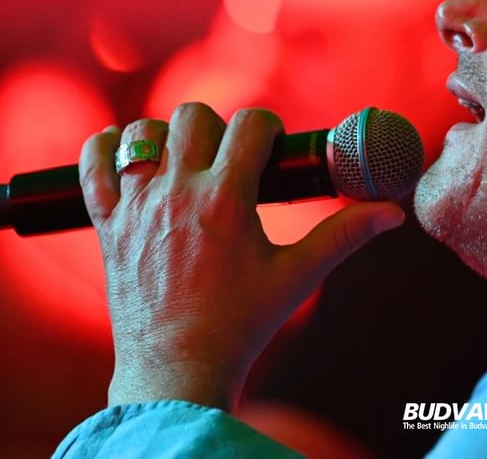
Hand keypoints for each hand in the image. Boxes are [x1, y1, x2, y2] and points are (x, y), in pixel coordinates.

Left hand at [79, 103, 404, 410]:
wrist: (177, 370)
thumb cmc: (241, 324)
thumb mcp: (297, 276)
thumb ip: (345, 235)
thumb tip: (393, 213)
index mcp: (225, 199)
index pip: (250, 124)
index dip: (267, 126)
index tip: (271, 147)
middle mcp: (176, 193)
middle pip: (193, 117)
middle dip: (217, 127)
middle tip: (230, 158)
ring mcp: (136, 206)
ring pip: (142, 133)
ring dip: (164, 138)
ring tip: (184, 163)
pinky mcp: (107, 225)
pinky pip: (92, 166)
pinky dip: (105, 151)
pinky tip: (127, 157)